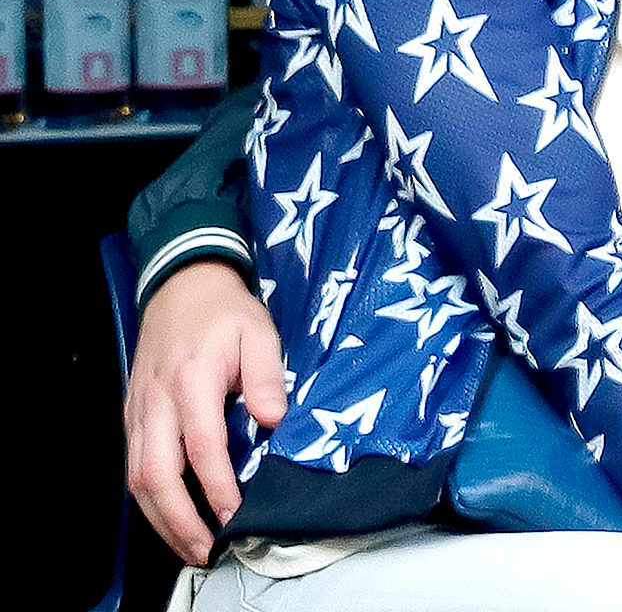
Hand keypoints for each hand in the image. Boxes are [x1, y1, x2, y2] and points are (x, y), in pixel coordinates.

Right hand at [124, 260, 286, 564]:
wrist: (182, 286)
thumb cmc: (223, 311)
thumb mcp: (259, 332)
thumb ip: (268, 377)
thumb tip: (274, 420)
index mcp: (191, 381)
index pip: (201, 447)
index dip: (217, 486)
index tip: (235, 513)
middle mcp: (158, 402)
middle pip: (155, 476)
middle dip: (179, 520)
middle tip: (206, 549)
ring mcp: (140, 411)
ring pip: (137, 478)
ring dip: (161, 518)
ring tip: (190, 545)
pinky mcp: (133, 416)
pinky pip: (134, 466)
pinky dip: (150, 498)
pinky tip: (172, 515)